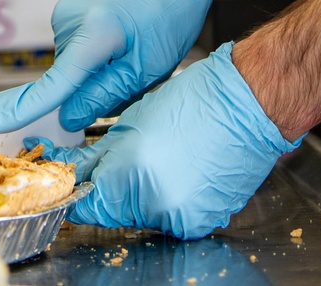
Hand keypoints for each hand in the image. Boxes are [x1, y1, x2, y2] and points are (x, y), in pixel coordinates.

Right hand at [0, 0, 231, 133]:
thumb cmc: (171, 7)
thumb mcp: (150, 65)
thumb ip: (105, 95)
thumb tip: (67, 117)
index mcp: (92, 33)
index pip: (48, 86)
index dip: (10, 111)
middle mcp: (69, 20)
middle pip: (65, 84)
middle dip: (94, 94)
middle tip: (136, 72)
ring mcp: (66, 14)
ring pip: (71, 71)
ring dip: (97, 76)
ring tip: (134, 52)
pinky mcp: (69, 13)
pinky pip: (75, 54)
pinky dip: (95, 61)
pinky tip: (123, 44)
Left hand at [31, 44, 300, 239]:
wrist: (251, 102)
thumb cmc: (199, 98)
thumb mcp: (135, 119)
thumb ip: (100, 154)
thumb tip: (77, 172)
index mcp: (134, 173)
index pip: (87, 202)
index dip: (75, 190)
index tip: (69, 180)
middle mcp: (157, 204)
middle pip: (113, 210)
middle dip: (110, 187)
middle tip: (118, 159)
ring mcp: (182, 218)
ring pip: (142, 215)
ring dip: (140, 194)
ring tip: (159, 157)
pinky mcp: (203, 222)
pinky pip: (170, 216)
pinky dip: (168, 198)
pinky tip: (179, 168)